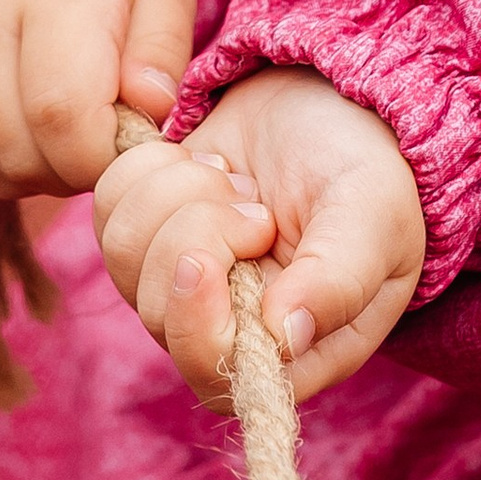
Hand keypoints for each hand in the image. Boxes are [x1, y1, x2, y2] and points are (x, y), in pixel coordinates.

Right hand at [0, 0, 193, 196]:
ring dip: (27, 169)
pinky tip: (13, 121)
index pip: (65, 117)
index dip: (103, 156)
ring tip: (55, 123)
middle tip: (93, 132)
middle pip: (18, 152)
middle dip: (69, 168)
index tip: (126, 136)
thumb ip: (162, 48)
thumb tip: (148, 112)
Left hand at [94, 65, 425, 410]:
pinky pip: (108, 207)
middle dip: (197, 235)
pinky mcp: (150, 226)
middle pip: (157, 310)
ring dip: (177, 195)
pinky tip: (205, 162)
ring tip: (235, 180)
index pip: (215, 378)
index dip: (194, 329)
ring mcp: (179, 278)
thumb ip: (337, 278)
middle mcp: (226, 324)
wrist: (331, 102)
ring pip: (124, 254)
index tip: (204, 262)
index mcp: (290, 349)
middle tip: (256, 205)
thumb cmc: (368, 170)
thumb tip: (284, 336)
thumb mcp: (372, 217)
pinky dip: (151, 168)